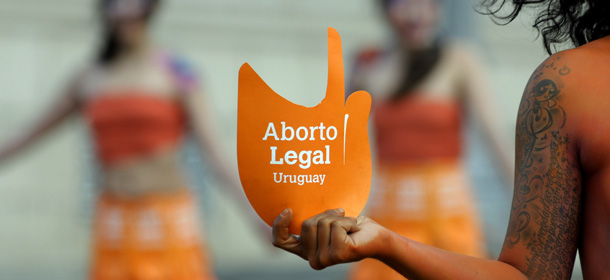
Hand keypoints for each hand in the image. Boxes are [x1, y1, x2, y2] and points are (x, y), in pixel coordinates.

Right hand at [272, 208, 387, 269]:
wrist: (376, 236)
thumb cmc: (350, 227)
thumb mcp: (325, 222)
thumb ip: (310, 220)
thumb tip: (288, 205)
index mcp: (305, 250)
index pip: (280, 241)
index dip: (279, 225)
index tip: (288, 210)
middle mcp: (312, 259)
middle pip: (306, 224)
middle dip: (325, 214)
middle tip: (340, 219)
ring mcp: (325, 259)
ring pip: (321, 223)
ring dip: (338, 218)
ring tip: (349, 226)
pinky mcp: (339, 254)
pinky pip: (336, 225)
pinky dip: (347, 221)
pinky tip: (355, 230)